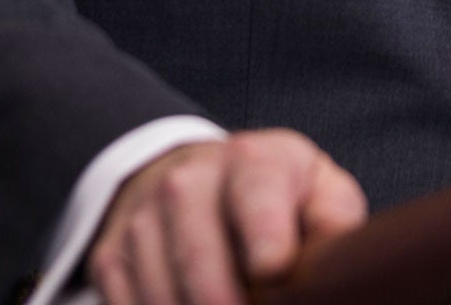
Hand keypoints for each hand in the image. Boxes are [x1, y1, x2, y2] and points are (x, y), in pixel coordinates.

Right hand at [88, 130, 367, 304]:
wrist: (198, 177)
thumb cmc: (278, 196)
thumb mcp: (318, 191)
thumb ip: (335, 222)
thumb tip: (339, 264)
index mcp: (255, 159)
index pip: (256, 192)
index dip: (265, 236)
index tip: (273, 270)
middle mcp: (189, 180)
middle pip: (198, 253)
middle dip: (222, 300)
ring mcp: (144, 216)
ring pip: (160, 289)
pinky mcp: (111, 253)